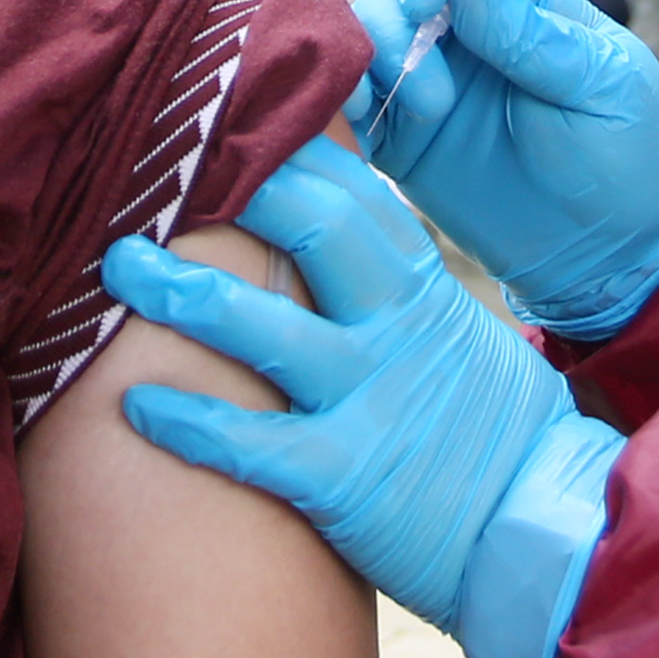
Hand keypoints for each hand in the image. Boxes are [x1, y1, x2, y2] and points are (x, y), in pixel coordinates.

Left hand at [105, 142, 624, 657]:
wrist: (540, 537)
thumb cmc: (492, 436)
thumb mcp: (460, 336)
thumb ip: (398, 287)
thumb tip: (333, 232)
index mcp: (424, 291)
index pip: (357, 194)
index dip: (291, 151)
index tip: (230, 120)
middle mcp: (396, 331)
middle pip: (317, 230)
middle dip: (239, 190)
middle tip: (163, 165)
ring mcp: (370, 401)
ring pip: (263, 329)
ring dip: (183, 293)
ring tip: (118, 265)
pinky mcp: (343, 479)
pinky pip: (251, 444)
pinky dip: (189, 423)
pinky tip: (134, 405)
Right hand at [346, 0, 658, 340]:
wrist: (616, 253)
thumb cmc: (628, 157)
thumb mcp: (601, 89)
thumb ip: (533, 37)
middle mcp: (463, 32)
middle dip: (393, 13)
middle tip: (431, 79)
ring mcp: (426, 83)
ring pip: (363, 36)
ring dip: (372, 57)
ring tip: (424, 109)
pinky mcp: (401, 141)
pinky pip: (351, 103)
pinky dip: (342, 99)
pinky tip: (365, 116)